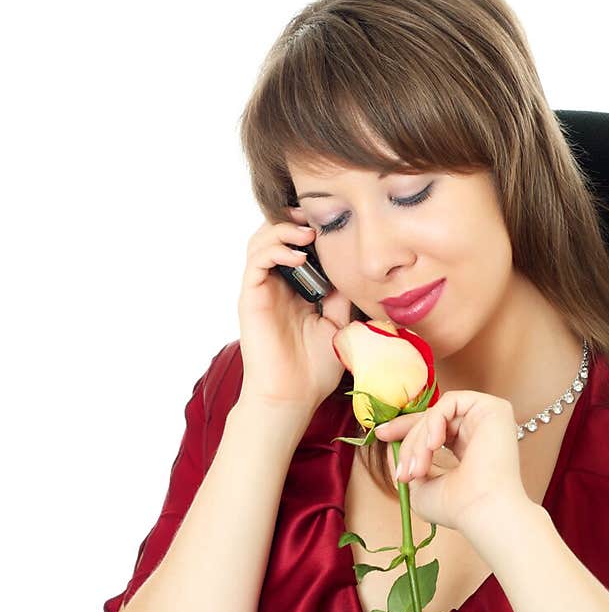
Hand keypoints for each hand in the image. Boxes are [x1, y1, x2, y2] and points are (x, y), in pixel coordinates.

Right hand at [236, 210, 351, 411]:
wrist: (293, 397)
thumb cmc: (314, 369)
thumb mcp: (339, 324)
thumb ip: (342, 296)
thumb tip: (354, 267)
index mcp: (295, 289)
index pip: (296, 244)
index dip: (309, 226)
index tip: (332, 219)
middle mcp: (275, 285)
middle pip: (274, 235)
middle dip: (293, 218)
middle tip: (317, 215)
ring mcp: (261, 290)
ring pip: (260, 241)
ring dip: (283, 229)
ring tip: (307, 232)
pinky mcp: (251, 298)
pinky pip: (256, 262)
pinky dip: (274, 250)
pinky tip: (298, 256)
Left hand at [374, 390, 528, 536]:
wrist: (481, 512)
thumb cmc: (456, 507)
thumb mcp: (418, 485)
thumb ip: (406, 462)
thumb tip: (389, 443)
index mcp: (467, 447)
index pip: (433, 427)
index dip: (405, 429)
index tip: (380, 435)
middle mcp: (479, 429)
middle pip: (432, 417)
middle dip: (408, 440)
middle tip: (403, 470)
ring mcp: (487, 417)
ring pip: (437, 413)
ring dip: (419, 439)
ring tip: (419, 468)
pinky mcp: (493, 408)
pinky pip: (450, 402)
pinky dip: (434, 421)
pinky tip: (434, 445)